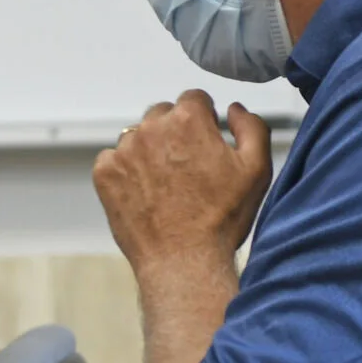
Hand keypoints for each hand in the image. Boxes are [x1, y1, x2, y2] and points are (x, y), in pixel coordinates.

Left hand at [92, 91, 272, 275]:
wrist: (183, 262)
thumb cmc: (222, 218)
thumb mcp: (256, 169)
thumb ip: (251, 127)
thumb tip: (232, 109)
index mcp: (187, 119)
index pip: (194, 100)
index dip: (204, 119)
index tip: (207, 142)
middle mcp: (151, 127)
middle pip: (163, 114)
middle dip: (175, 132)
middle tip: (187, 167)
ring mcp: (123, 150)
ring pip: (137, 137)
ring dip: (150, 151)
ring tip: (166, 184)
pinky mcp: (105, 173)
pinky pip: (114, 160)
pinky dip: (126, 171)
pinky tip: (144, 193)